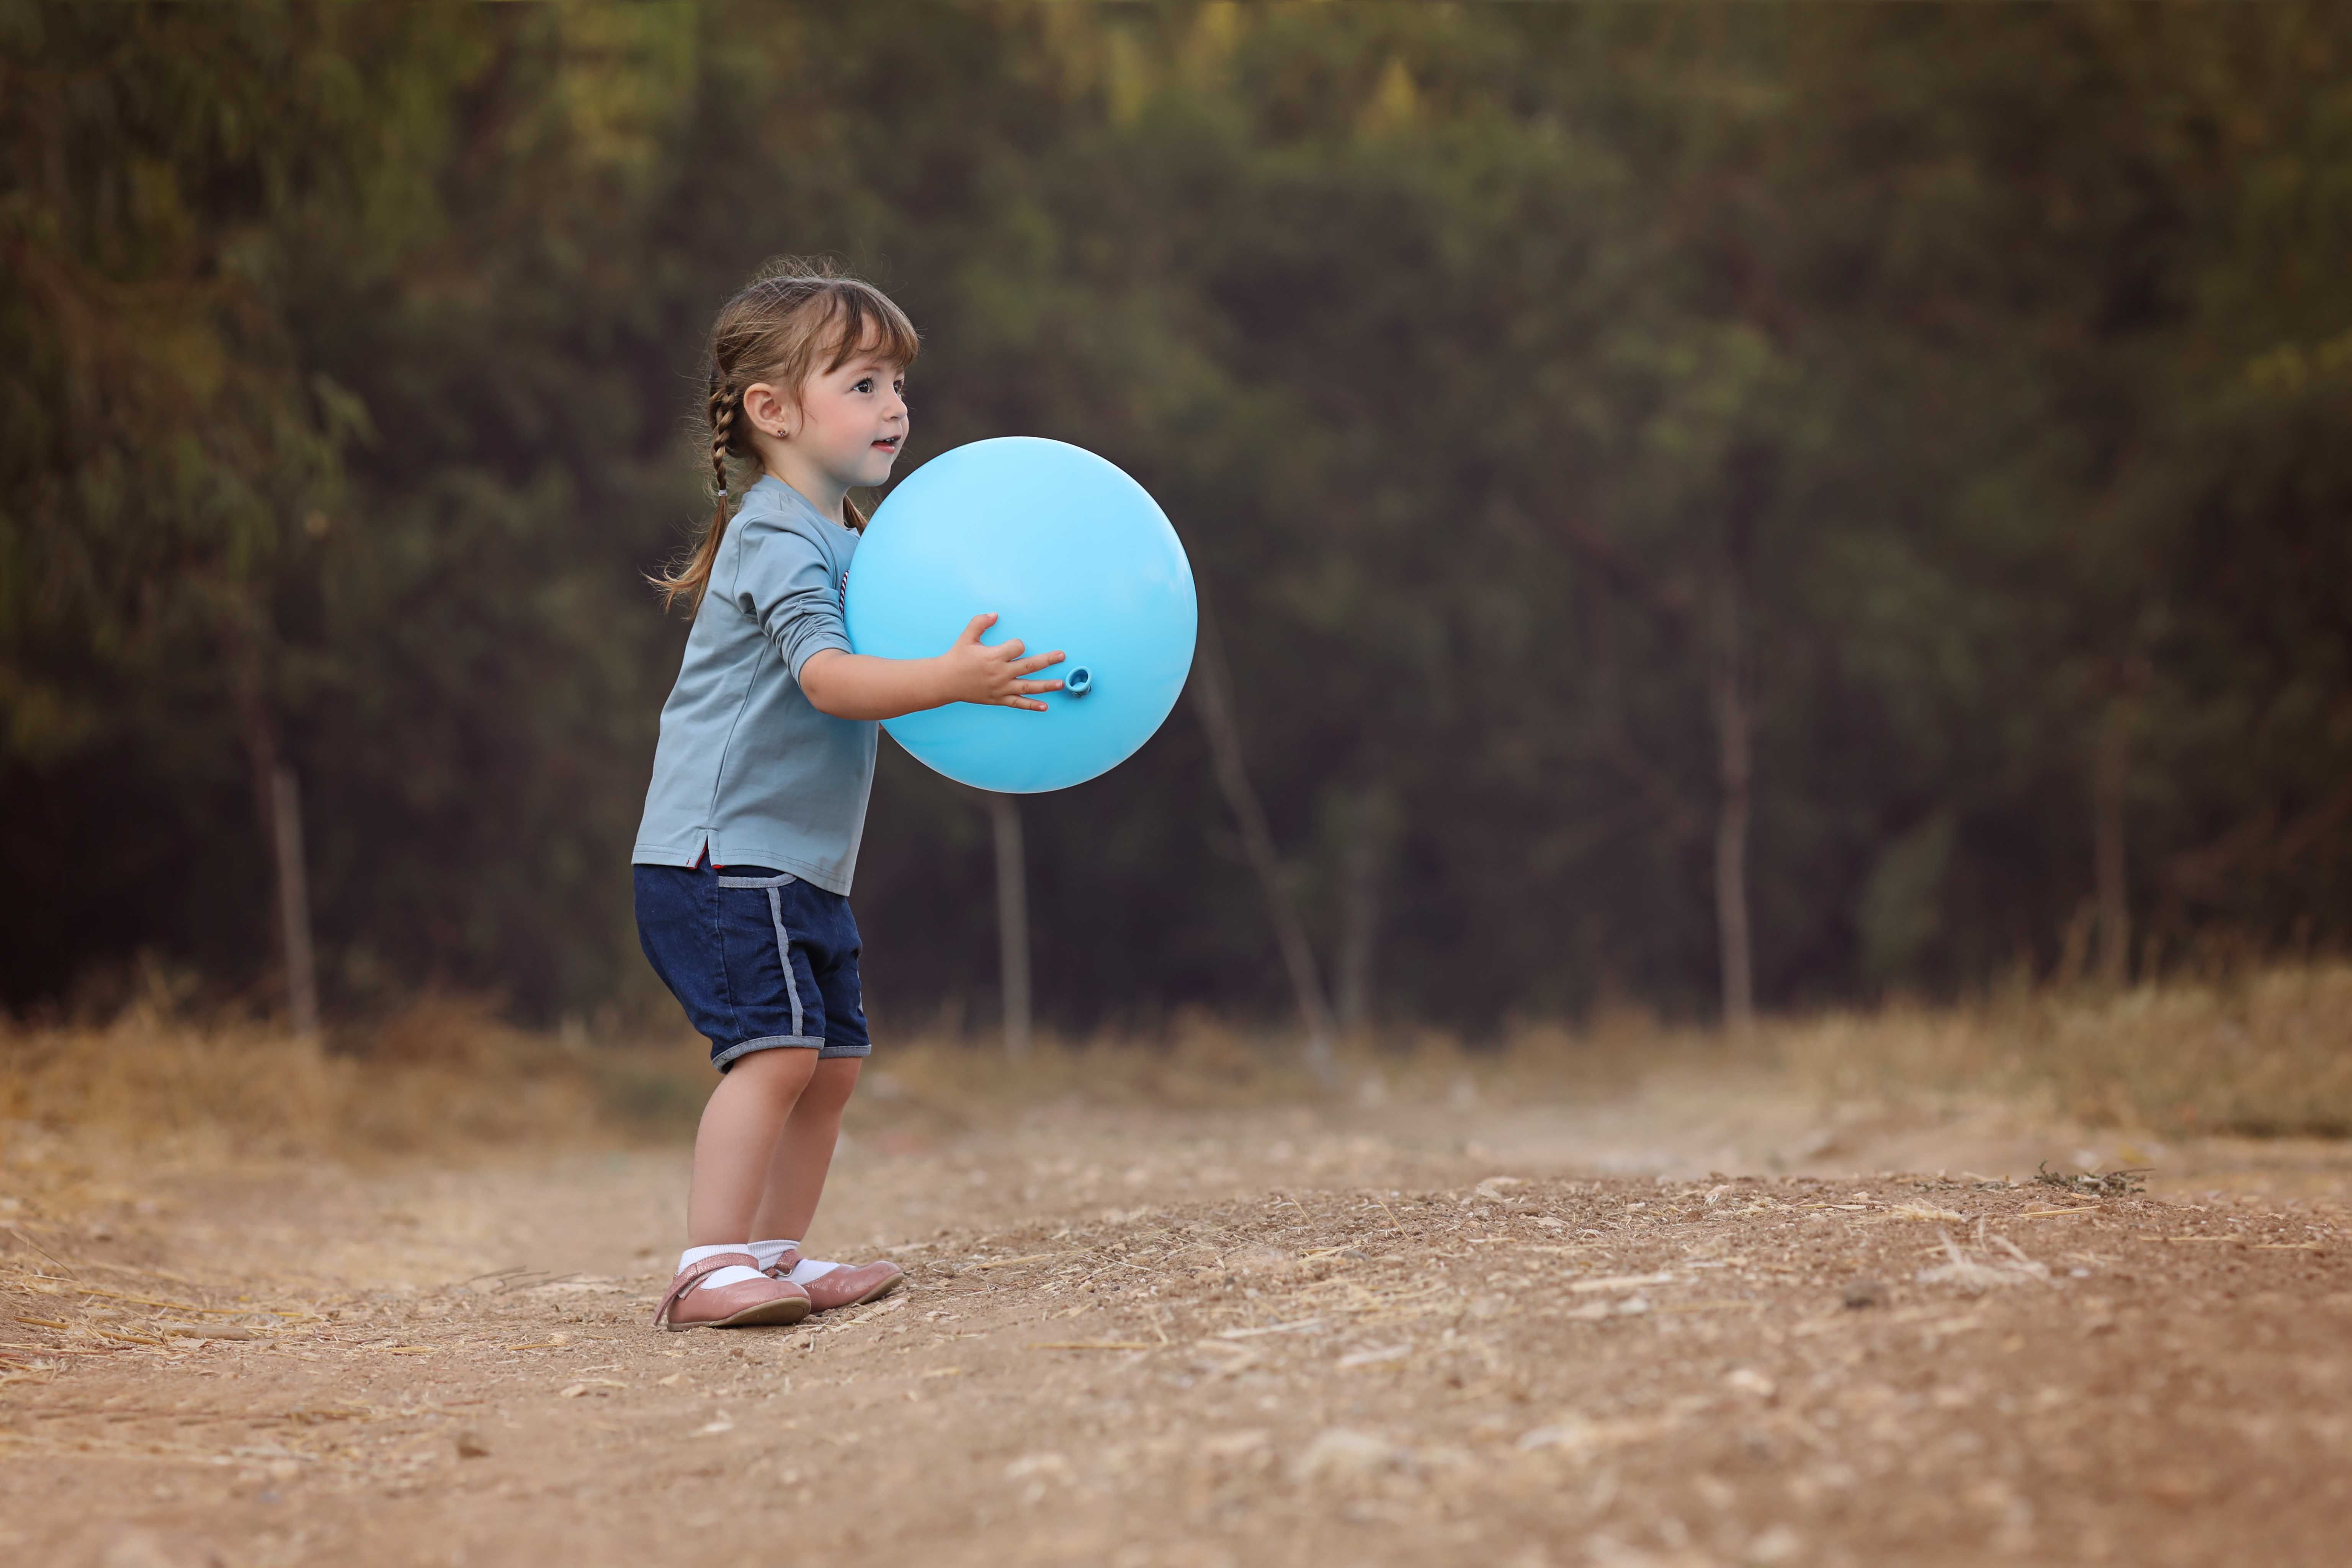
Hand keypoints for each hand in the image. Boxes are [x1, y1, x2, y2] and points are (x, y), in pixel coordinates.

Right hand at [938, 613, 1063, 710]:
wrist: (945, 681)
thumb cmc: (957, 657)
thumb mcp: (966, 637)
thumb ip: (980, 623)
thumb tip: (995, 614)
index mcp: (994, 656)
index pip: (1017, 647)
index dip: (1018, 644)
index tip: (1015, 645)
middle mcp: (1000, 673)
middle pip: (1030, 666)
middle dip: (1048, 660)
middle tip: (1062, 655)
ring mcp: (1001, 688)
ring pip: (1028, 687)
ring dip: (1046, 686)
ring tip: (1061, 684)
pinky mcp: (998, 699)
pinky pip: (1018, 704)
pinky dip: (1032, 705)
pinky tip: (1045, 706)